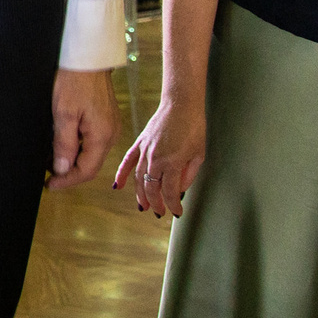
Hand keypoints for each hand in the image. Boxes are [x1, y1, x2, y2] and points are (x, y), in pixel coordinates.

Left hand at [48, 67, 118, 190]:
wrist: (88, 57)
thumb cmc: (75, 80)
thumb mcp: (64, 114)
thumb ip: (64, 144)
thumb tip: (61, 169)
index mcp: (103, 136)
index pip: (86, 171)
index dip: (67, 181)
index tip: (50, 185)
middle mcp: (111, 134)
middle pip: (90, 164)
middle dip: (69, 172)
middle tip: (47, 174)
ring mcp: (110, 126)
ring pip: (91, 153)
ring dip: (72, 160)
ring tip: (50, 160)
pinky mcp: (106, 119)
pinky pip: (92, 141)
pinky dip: (77, 147)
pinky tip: (62, 144)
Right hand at [113, 97, 205, 215]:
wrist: (181, 104)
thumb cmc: (193, 127)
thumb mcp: (198, 154)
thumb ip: (188, 175)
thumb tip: (180, 189)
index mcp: (172, 164)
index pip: (170, 193)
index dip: (174, 205)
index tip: (177, 212)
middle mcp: (155, 160)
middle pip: (151, 189)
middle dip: (156, 204)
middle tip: (160, 212)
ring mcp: (145, 151)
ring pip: (139, 179)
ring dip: (140, 194)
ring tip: (143, 206)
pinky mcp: (139, 143)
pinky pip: (127, 162)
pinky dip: (121, 174)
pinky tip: (118, 186)